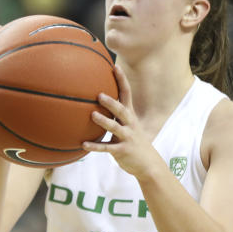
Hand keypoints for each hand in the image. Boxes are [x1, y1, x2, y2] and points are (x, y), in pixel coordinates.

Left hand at [82, 65, 163, 179]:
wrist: (149, 164)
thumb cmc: (134, 143)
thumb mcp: (129, 127)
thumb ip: (116, 117)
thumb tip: (98, 105)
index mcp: (130, 117)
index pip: (127, 94)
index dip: (122, 81)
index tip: (115, 67)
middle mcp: (130, 125)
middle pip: (121, 110)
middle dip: (111, 102)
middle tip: (99, 94)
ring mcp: (127, 138)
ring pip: (115, 128)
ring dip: (104, 121)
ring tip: (92, 115)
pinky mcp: (122, 151)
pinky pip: (107, 148)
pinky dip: (95, 146)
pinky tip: (83, 144)